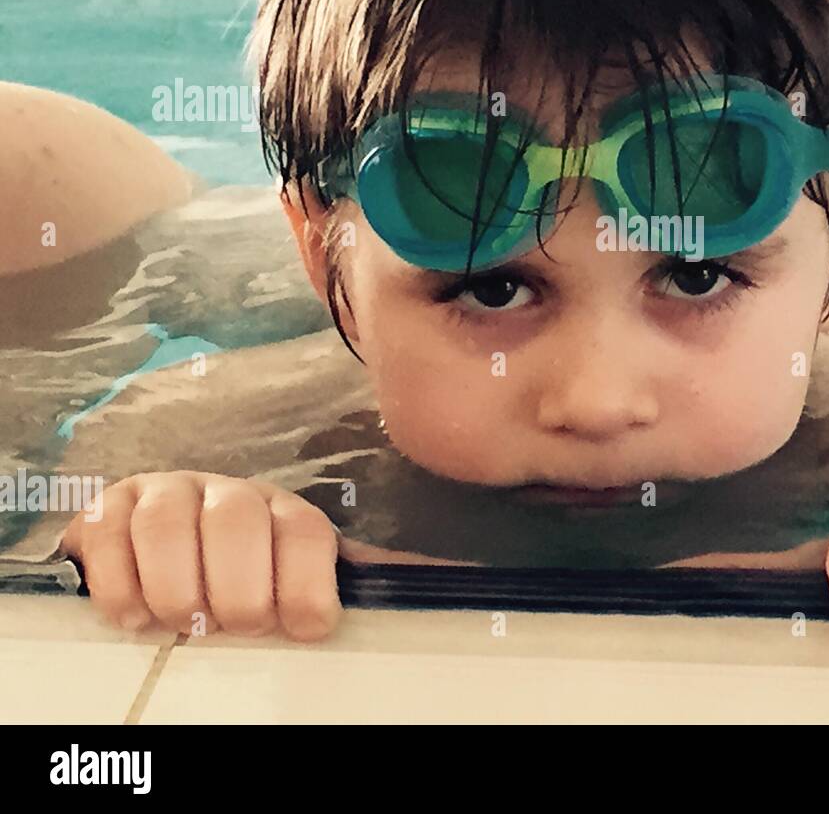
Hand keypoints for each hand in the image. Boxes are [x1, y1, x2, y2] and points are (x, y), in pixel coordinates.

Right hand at [62, 471, 341, 640]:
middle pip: (237, 522)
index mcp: (281, 510)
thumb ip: (341, 577)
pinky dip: (119, 584)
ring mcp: (165, 494)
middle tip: (234, 627)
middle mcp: (225, 492)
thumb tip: (430, 575)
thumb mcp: (292, 577)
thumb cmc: (239, 576)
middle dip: (239, 591)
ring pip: (167, 525)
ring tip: (182, 623)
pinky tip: (136, 616)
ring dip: (176, 589)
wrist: (158, 548)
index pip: (305, 532)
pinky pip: (106, 534)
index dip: (306, 586)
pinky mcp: (107, 508)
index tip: (302, 628)